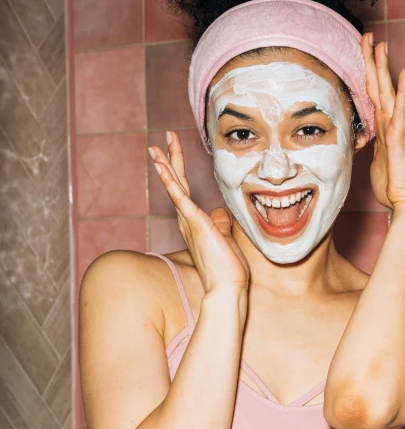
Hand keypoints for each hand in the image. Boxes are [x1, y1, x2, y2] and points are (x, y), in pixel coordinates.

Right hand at [148, 131, 249, 292]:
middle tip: (160, 140)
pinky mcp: (195, 223)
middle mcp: (187, 220)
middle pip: (177, 183)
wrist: (227, 288)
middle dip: (169, 160)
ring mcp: (189, 221)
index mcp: (194, 222)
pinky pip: (180, 198)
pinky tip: (162, 167)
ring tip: (155, 148)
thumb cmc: (226, 269)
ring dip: (165, 165)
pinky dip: (170, 181)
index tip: (172, 152)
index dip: (178, 169)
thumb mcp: (225, 239)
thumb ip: (220, 224)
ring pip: (175, 187)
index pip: (184, 190)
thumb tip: (219, 213)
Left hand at [361, 34, 404, 210]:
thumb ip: (371, 147)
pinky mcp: (399, 138)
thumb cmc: (392, 185)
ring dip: (384, 68)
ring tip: (383, 45)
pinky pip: (401, 111)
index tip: (360, 52)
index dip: (365, 73)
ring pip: (388, 92)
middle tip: (368, 36)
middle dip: (372, 61)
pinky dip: (403, 91)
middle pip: (378, 86)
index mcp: (382, 128)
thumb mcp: (375, 161)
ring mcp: (396, 129)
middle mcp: (390, 123)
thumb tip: (364, 141)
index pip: (371, 95)